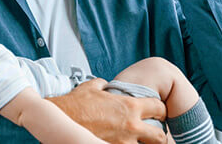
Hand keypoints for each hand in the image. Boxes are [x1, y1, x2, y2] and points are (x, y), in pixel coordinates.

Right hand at [46, 78, 167, 143]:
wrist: (60, 119)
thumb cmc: (75, 103)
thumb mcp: (91, 87)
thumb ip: (103, 85)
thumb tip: (104, 84)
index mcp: (130, 106)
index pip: (159, 108)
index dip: (161, 110)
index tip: (158, 113)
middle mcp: (131, 126)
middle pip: (160, 136)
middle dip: (159, 135)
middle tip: (154, 134)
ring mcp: (123, 142)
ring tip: (139, 142)